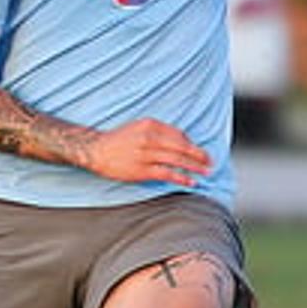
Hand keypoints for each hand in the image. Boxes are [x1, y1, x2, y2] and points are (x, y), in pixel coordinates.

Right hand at [81, 118, 212, 185]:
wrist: (96, 150)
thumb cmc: (119, 140)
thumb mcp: (139, 127)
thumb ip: (158, 132)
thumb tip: (181, 142)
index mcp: (150, 125)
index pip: (179, 135)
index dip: (191, 144)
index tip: (198, 152)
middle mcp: (150, 138)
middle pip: (182, 147)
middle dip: (199, 155)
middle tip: (210, 161)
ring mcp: (146, 154)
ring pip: (177, 160)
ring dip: (195, 167)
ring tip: (206, 172)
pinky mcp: (142, 169)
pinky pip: (167, 174)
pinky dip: (182, 178)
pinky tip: (192, 182)